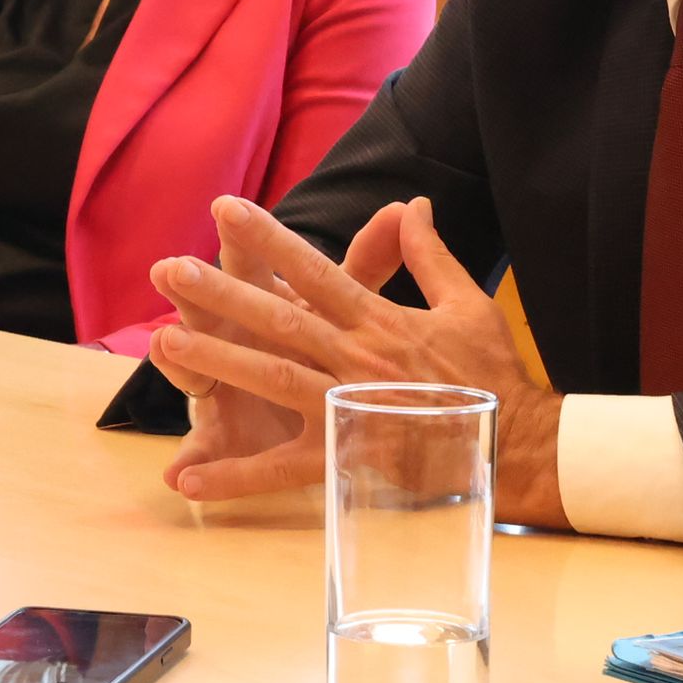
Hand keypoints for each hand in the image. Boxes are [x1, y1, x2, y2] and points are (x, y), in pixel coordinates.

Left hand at [145, 195, 565, 526]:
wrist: (518, 445)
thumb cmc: (492, 375)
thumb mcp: (465, 302)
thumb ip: (428, 254)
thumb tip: (412, 204)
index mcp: (380, 321)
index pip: (316, 270)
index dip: (269, 238)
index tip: (224, 208)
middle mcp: (358, 358)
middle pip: (281, 318)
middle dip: (221, 292)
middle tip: (169, 269)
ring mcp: (349, 407)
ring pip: (274, 378)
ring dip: (217, 362)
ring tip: (164, 344)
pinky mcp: (346, 457)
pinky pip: (282, 469)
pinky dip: (235, 477)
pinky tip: (186, 478)